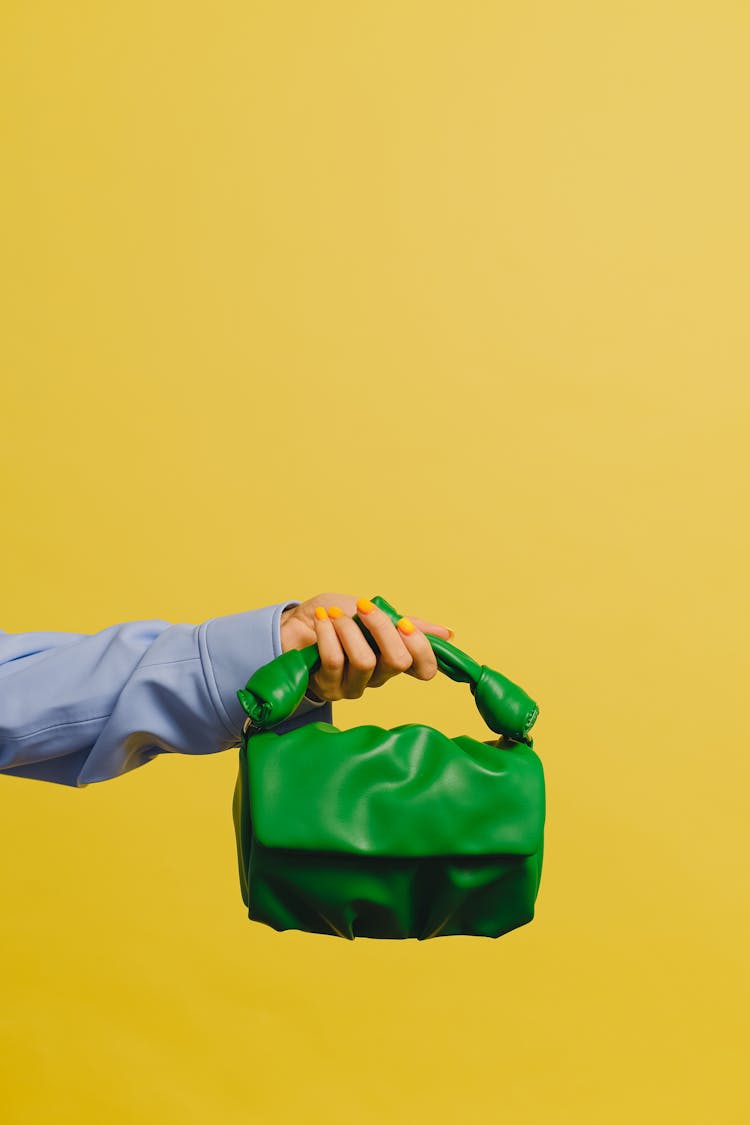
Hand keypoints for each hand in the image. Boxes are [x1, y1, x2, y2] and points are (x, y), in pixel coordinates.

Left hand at [280, 594, 454, 701]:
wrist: (294, 624)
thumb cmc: (335, 617)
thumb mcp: (373, 613)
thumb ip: (408, 623)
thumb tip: (448, 633)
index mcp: (394, 658)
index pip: (425, 669)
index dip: (421, 648)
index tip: (404, 623)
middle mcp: (379, 677)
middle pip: (397, 661)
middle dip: (381, 627)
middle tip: (364, 607)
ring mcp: (354, 686)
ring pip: (365, 661)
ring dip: (348, 629)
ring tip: (334, 614)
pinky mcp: (328, 687)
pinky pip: (335, 661)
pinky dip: (329, 634)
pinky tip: (322, 620)